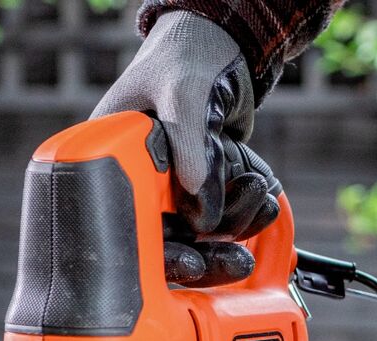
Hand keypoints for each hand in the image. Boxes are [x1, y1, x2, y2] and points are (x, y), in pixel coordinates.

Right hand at [92, 11, 278, 286]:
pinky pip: (225, 214)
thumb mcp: (183, 92)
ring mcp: (171, 185)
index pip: (126, 226)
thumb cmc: (188, 54)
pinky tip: (266, 198)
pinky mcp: (202, 185)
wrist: (222, 41)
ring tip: (261, 197)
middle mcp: (137, 180)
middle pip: (165, 240)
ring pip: (201, 231)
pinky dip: (249, 212)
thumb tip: (201, 208)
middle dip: (206, 252)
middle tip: (238, 260)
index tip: (190, 264)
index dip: (156, 254)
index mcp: (110, 160)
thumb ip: (189, 145)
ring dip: (237, 225)